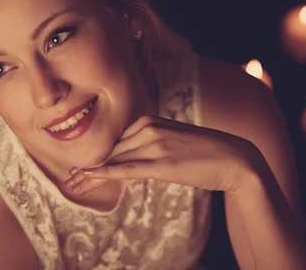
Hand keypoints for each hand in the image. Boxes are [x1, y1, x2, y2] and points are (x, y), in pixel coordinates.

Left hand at [64, 115, 260, 194]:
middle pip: (111, 150)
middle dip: (89, 166)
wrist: (235, 157)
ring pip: (114, 159)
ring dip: (91, 173)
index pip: (117, 141)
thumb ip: (152, 144)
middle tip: (70, 180)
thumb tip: (134, 158)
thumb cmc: (207, 151)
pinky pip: (126, 168)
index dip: (98, 156)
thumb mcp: (174, 141)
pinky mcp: (161, 162)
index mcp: (150, 120)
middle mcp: (148, 128)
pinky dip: (105, 174)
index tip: (81, 167)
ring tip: (73, 185)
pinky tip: (89, 178)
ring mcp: (154, 144)